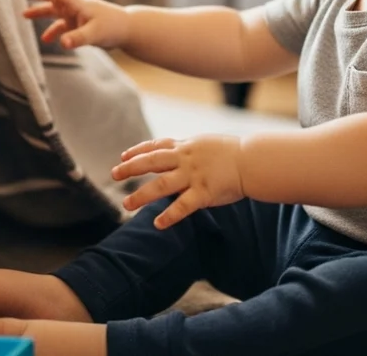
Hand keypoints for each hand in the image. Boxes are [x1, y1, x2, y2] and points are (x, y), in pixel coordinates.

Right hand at [23, 0, 129, 49]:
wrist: (128, 29)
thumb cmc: (113, 28)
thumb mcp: (95, 34)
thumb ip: (78, 38)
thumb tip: (63, 44)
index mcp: (77, 4)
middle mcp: (75, 7)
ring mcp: (77, 16)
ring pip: (55, 11)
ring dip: (41, 12)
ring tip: (24, 15)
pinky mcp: (80, 25)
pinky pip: (62, 26)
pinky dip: (53, 31)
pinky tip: (46, 40)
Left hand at [111, 135, 245, 228]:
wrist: (252, 160)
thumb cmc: (232, 153)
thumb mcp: (205, 143)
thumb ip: (188, 150)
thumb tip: (173, 153)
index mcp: (185, 146)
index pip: (156, 146)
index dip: (138, 151)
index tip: (123, 156)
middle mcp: (185, 159)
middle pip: (151, 162)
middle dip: (131, 168)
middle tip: (114, 174)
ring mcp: (193, 176)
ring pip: (161, 185)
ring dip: (142, 195)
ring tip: (126, 204)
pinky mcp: (204, 192)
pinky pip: (182, 205)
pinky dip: (169, 215)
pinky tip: (157, 223)